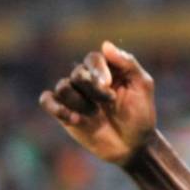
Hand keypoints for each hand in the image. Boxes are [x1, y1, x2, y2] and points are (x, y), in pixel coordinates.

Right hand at [39, 41, 156, 165]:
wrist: (133, 145)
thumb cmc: (140, 114)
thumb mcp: (143, 86)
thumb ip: (128, 63)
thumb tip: (105, 44)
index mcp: (107, 69)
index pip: (93, 58)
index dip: (98, 70)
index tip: (108, 84)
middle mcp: (88, 80)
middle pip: (78, 73)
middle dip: (94, 90)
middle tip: (109, 102)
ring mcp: (75, 95)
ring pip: (62, 87)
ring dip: (79, 102)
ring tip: (95, 114)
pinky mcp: (63, 112)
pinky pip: (47, 100)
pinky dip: (55, 107)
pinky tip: (74, 119)